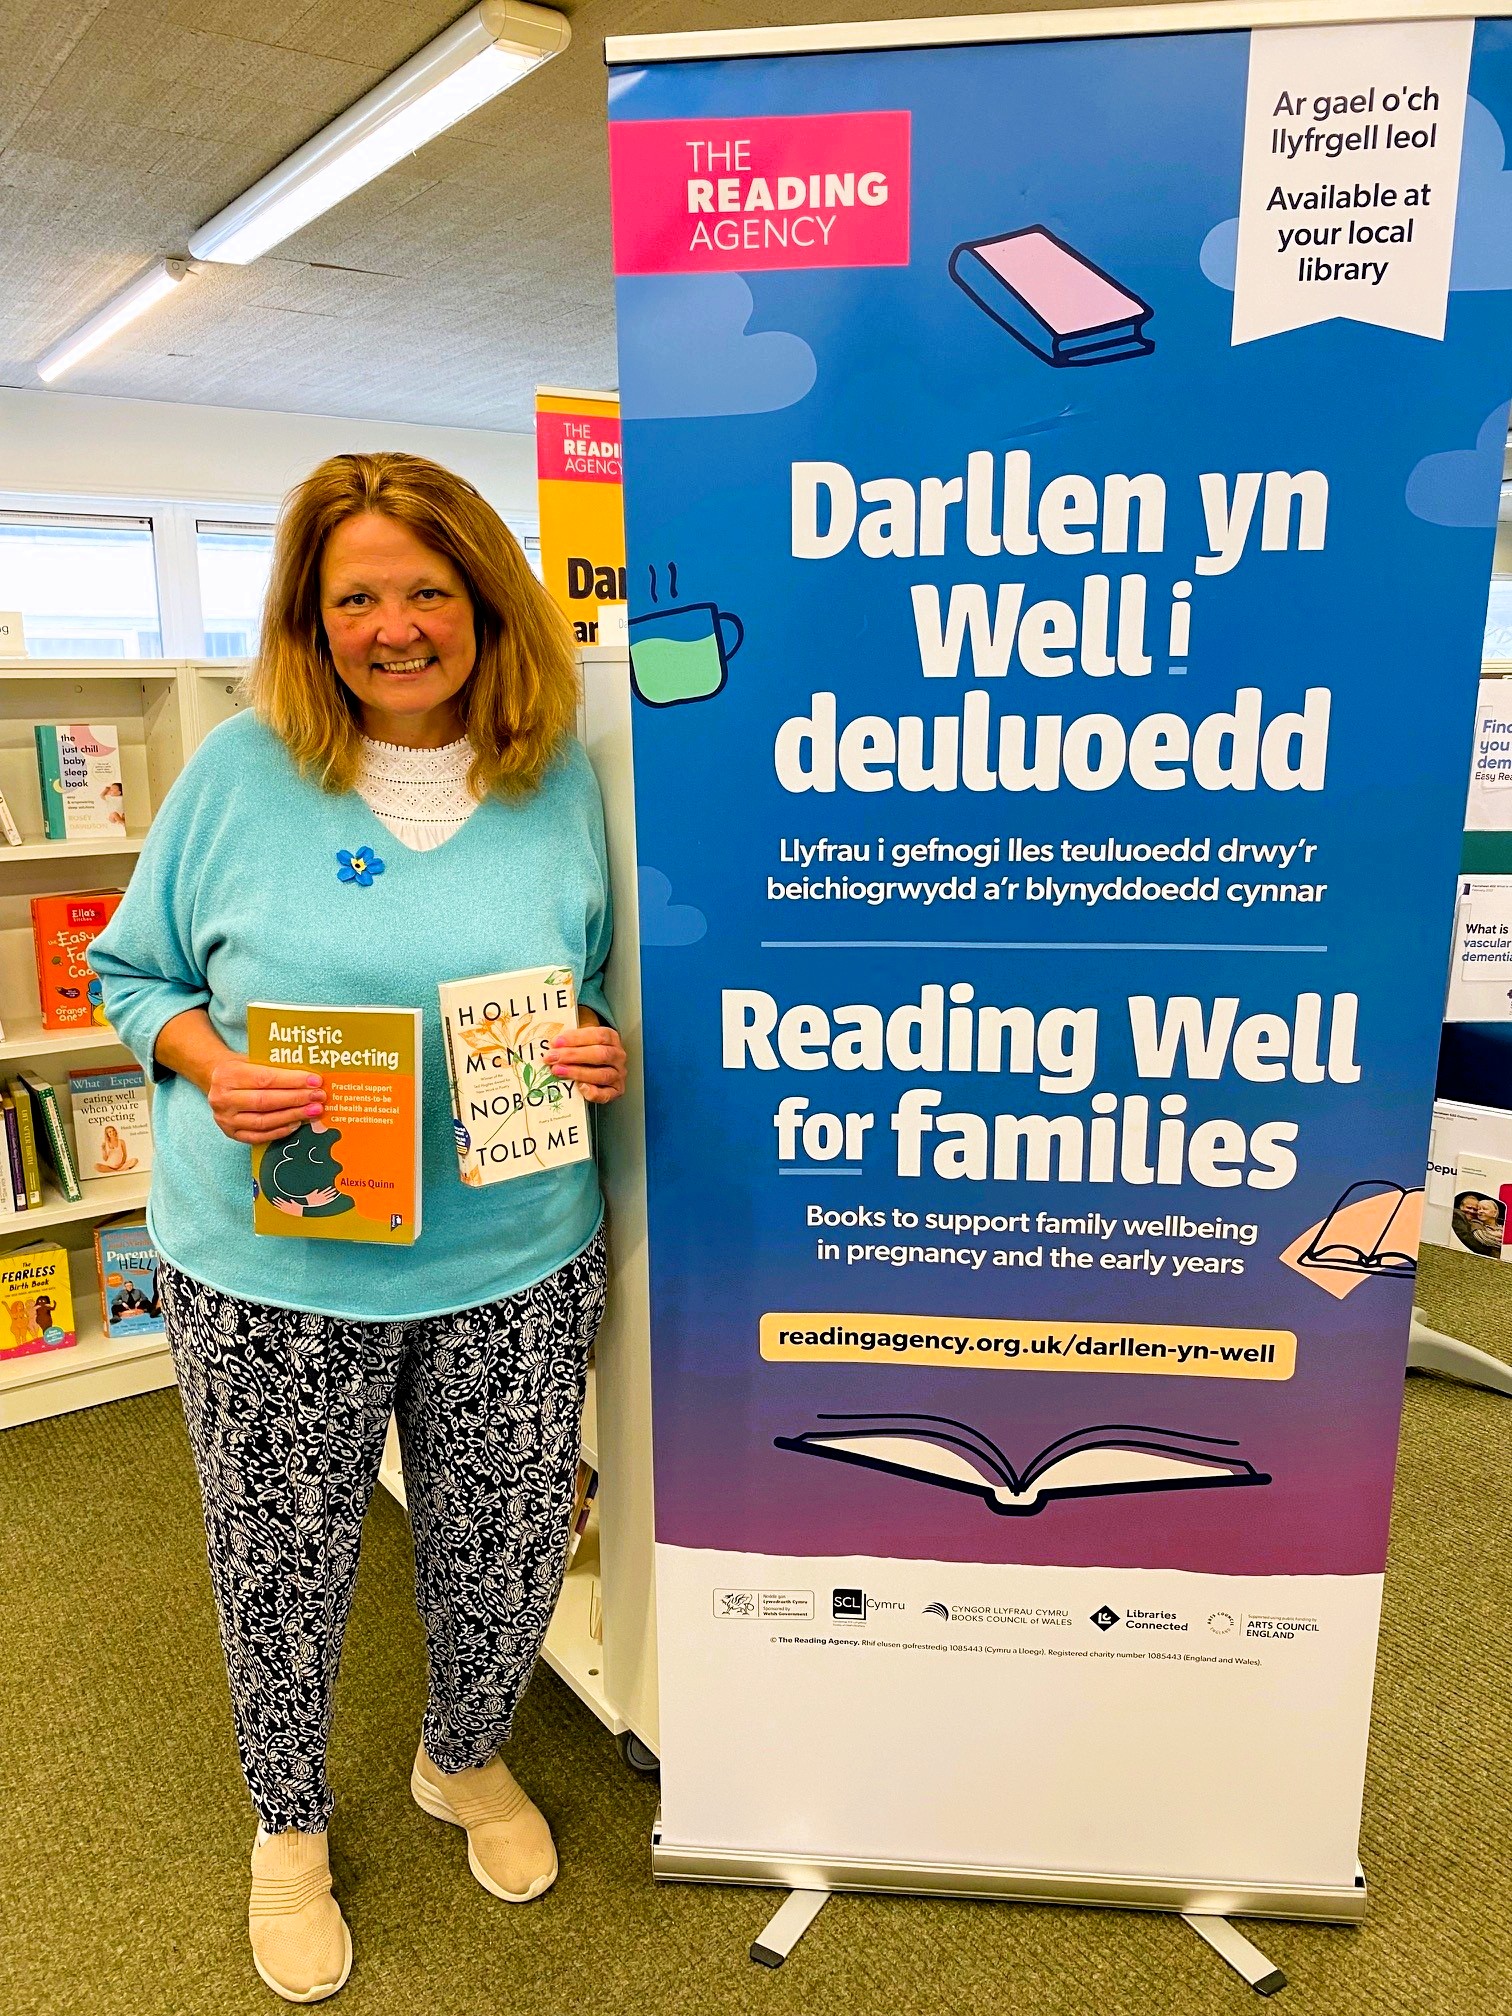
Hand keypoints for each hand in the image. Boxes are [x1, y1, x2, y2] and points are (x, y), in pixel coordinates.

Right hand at [207, 1058, 324, 1144]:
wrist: (217, 1080)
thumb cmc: (242, 1068)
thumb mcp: (252, 1059)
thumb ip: (275, 1067)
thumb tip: (309, 1078)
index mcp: (227, 1074)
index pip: (265, 1079)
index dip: (292, 1081)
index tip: (315, 1081)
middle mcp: (222, 1098)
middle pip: (265, 1101)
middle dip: (296, 1099)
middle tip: (318, 1097)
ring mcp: (225, 1119)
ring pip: (263, 1121)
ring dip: (292, 1116)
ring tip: (313, 1111)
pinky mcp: (230, 1133)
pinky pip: (259, 1136)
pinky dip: (280, 1131)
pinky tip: (296, 1123)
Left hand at [547, 1015, 627, 1105]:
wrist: (599, 1067)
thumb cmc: (586, 1051)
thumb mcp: (581, 1040)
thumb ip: (570, 1040)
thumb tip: (550, 1044)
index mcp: (611, 1038)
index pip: (598, 1035)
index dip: (576, 1038)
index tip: (556, 1042)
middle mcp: (618, 1055)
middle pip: (600, 1054)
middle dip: (573, 1056)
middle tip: (552, 1057)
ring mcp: (618, 1074)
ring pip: (602, 1074)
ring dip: (578, 1073)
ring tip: (558, 1071)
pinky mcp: (616, 1091)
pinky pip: (606, 1095)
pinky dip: (592, 1092)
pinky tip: (579, 1087)